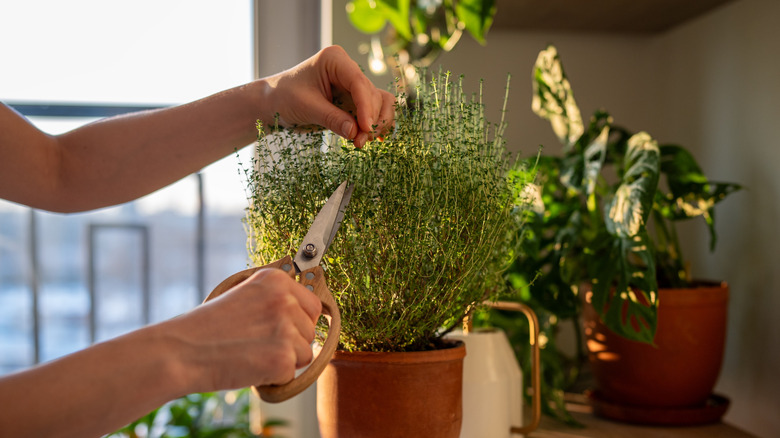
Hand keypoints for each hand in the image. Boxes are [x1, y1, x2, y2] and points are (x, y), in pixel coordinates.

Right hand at [168, 268, 322, 391]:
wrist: (181, 351)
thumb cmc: (207, 328)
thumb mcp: (244, 296)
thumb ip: (274, 300)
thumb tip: (303, 315)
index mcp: (276, 280)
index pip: (312, 305)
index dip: (298, 322)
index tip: (276, 329)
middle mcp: (285, 300)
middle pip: (310, 331)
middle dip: (291, 343)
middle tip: (257, 344)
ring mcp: (287, 329)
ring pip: (305, 353)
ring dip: (284, 360)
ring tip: (252, 354)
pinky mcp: (283, 358)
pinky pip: (292, 374)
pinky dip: (274, 377)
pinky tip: (250, 366)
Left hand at [258, 45, 394, 147]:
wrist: (273, 103)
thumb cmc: (284, 98)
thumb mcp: (306, 107)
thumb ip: (332, 119)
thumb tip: (356, 132)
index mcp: (335, 60)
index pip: (359, 82)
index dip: (366, 107)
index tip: (366, 128)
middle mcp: (348, 69)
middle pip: (372, 94)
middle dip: (369, 119)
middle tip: (359, 142)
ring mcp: (352, 85)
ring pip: (379, 102)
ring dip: (376, 122)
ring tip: (363, 142)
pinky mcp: (354, 100)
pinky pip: (374, 110)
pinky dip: (376, 123)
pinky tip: (376, 138)